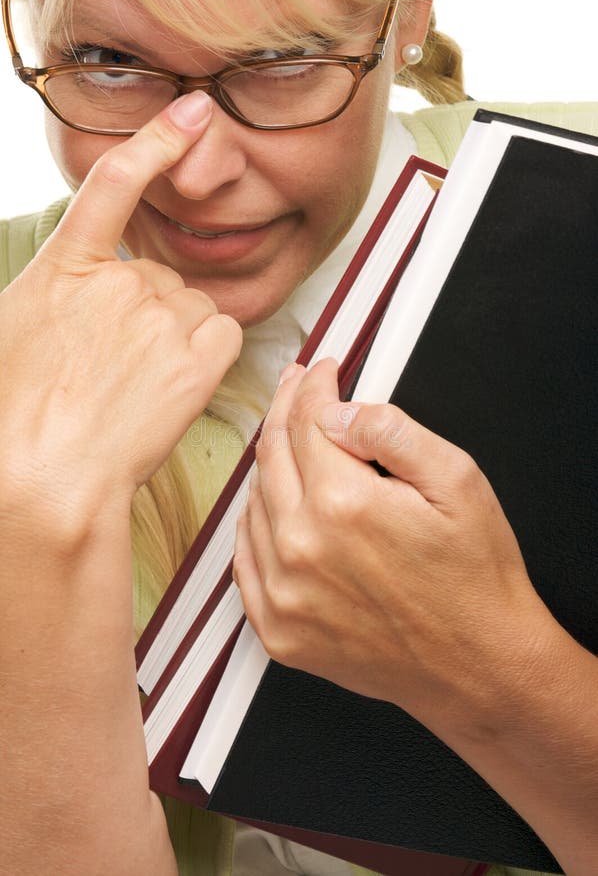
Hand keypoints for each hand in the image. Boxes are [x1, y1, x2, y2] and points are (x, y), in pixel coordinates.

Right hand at [0, 92, 240, 536]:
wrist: (47, 473)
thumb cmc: (22, 410)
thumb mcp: (21, 327)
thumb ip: (65, 292)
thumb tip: (92, 292)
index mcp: (66, 269)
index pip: (115, 185)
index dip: (157, 141)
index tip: (192, 111)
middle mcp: (120, 284)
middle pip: (162, 280)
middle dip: (150, 314)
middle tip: (119, 366)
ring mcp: (163, 319)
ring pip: (196, 309)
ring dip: (181, 337)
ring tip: (140, 385)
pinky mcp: (199, 358)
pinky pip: (226, 333)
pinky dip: (210, 354)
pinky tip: (176, 384)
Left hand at [234, 359, 554, 731]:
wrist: (477, 666)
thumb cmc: (474, 579)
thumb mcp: (457, 482)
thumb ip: (392, 433)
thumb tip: (340, 411)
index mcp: (343, 505)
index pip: (306, 422)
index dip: (312, 386)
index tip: (321, 371)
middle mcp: (301, 548)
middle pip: (272, 456)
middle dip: (285, 411)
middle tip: (297, 387)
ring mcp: (283, 594)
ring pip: (253, 503)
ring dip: (269, 465)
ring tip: (291, 442)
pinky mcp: (279, 630)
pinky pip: (244, 560)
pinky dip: (254, 523)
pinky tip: (272, 506)